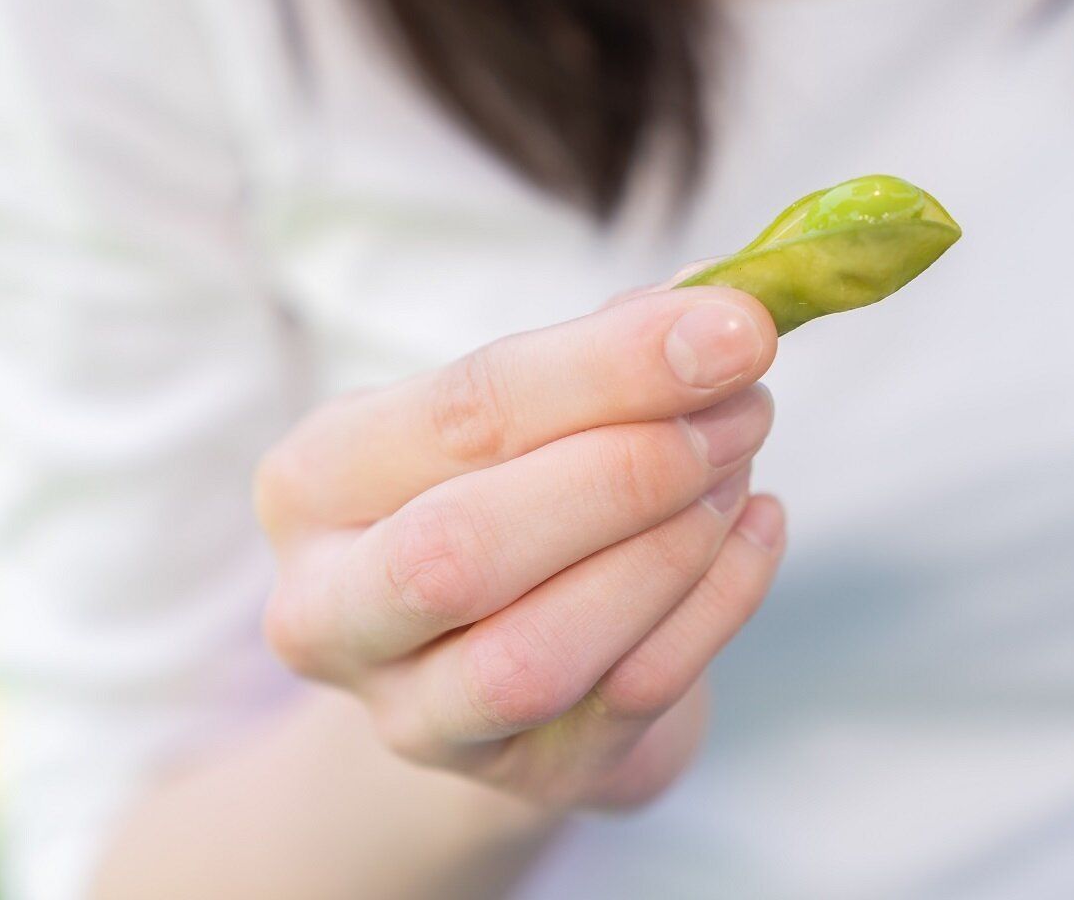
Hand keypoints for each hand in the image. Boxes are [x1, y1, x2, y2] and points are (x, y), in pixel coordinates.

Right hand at [254, 285, 784, 809]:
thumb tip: (716, 296)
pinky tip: (757, 526)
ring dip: (671, 549)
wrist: (503, 663)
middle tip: (745, 406)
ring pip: (536, 655)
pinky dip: (717, 605)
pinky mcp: (516, 776)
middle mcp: (330, 611)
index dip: (609, 368)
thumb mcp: (519, 417)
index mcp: (316, 482)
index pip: (460, 414)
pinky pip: (628, 698)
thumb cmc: (507, 500)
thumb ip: (600, 355)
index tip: (736, 328)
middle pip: (465, 550)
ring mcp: (415, 715)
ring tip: (741, 465)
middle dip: (630, 471)